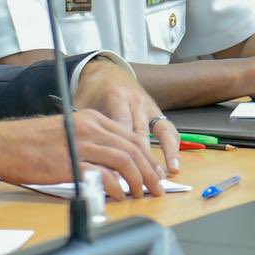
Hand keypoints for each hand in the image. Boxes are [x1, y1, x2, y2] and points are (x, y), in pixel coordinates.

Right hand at [0, 110, 166, 199]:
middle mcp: (90, 127)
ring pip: (123, 160)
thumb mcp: (69, 133)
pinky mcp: (69, 162)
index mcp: (91, 119)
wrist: (2, 143)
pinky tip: (118, 195)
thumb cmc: (31, 142)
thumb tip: (114, 166)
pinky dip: (115, 186)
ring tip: (141, 194)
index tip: (155, 172)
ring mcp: (80, 144)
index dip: (148, 156)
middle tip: (157, 187)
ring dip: (137, 180)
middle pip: (133, 148)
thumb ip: (92, 144)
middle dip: (150, 170)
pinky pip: (102, 174)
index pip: (131, 136)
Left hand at [75, 57, 180, 174]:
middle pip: (141, 134)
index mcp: (116, 98)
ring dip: (164, 156)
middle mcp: (136, 101)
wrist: (106, 71)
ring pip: (160, 132)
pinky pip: (168, 129)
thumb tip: (81, 159)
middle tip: (141, 183)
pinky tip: (174, 164)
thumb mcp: (80, 105)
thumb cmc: (91, 91)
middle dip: (141, 161)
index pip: (121, 129)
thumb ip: (83, 129)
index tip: (117, 175)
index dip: (120, 153)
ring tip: (166, 175)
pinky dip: (172, 147)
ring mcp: (148, 105)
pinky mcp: (156, 110)